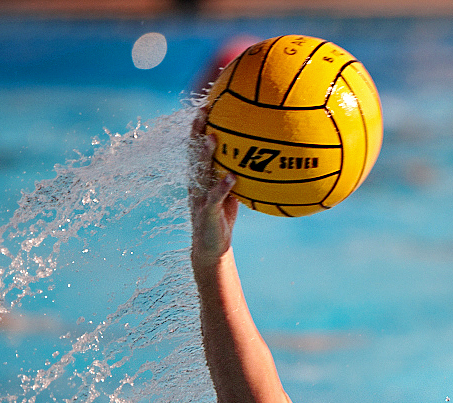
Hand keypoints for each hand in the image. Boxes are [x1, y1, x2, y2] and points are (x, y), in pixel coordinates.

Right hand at [189, 111, 240, 271]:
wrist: (212, 248)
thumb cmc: (223, 218)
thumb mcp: (232, 193)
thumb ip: (239, 174)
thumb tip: (259, 158)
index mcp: (201, 176)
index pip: (198, 146)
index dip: (200, 126)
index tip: (206, 104)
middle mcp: (197, 182)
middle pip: (193, 152)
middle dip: (197, 131)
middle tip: (203, 110)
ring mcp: (199, 197)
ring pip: (200, 171)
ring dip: (206, 154)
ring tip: (213, 137)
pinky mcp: (206, 213)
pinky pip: (214, 198)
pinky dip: (222, 187)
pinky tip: (232, 177)